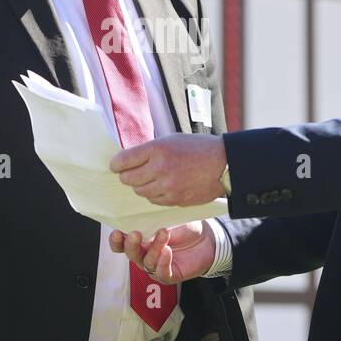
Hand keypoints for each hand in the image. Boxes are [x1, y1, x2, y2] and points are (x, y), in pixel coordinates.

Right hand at [109, 220, 214, 283]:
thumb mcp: (166, 219)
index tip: (117, 232)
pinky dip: (163, 263)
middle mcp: (145, 255)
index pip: (121, 244)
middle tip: (135, 234)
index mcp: (140, 241)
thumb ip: (151, 221)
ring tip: (164, 233)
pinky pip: (162, 273)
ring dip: (154, 248)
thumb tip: (138, 215)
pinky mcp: (170, 276)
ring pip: (147, 263)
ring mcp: (156, 267)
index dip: (116, 241)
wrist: (207, 238)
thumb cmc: (184, 228)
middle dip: (131, 245)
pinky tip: (168, 251)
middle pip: (131, 255)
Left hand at [110, 134, 226, 206]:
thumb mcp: (171, 140)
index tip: (116, 165)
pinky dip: (154, 194)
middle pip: (128, 179)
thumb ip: (150, 150)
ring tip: (152, 178)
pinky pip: (154, 200)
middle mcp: (160, 169)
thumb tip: (128, 159)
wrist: (223, 164)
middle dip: (128, 176)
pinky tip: (163, 186)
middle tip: (134, 172)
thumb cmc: (198, 148)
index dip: (116, 164)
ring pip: (140, 191)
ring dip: (142, 186)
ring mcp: (167, 187)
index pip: (122, 161)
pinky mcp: (175, 200)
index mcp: (157, 149)